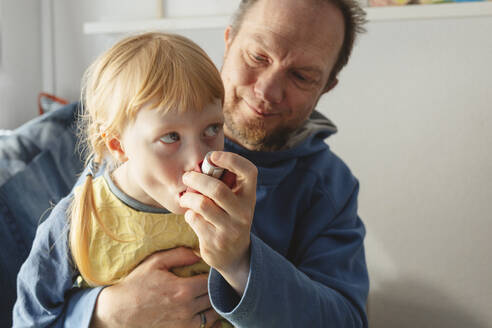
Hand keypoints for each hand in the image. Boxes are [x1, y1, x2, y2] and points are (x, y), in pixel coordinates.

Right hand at [91, 247, 219, 327]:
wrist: (119, 312)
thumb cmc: (137, 284)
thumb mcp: (155, 262)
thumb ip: (179, 255)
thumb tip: (199, 253)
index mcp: (183, 289)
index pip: (212, 281)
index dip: (214, 275)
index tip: (210, 271)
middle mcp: (187, 309)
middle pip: (215, 298)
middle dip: (215, 288)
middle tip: (212, 282)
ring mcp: (185, 324)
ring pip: (213, 314)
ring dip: (213, 304)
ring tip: (207, 295)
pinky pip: (205, 327)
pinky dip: (208, 319)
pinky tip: (203, 309)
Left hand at [179, 151, 257, 294]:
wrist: (234, 255)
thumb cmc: (229, 217)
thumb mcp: (234, 201)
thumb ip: (223, 184)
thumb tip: (199, 166)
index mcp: (249, 196)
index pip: (249, 172)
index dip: (232, 159)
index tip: (213, 156)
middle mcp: (243, 212)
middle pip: (217, 189)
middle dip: (196, 179)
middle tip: (187, 176)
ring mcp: (230, 228)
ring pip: (202, 204)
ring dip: (188, 197)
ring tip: (185, 197)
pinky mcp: (215, 241)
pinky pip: (194, 219)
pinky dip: (188, 213)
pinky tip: (192, 215)